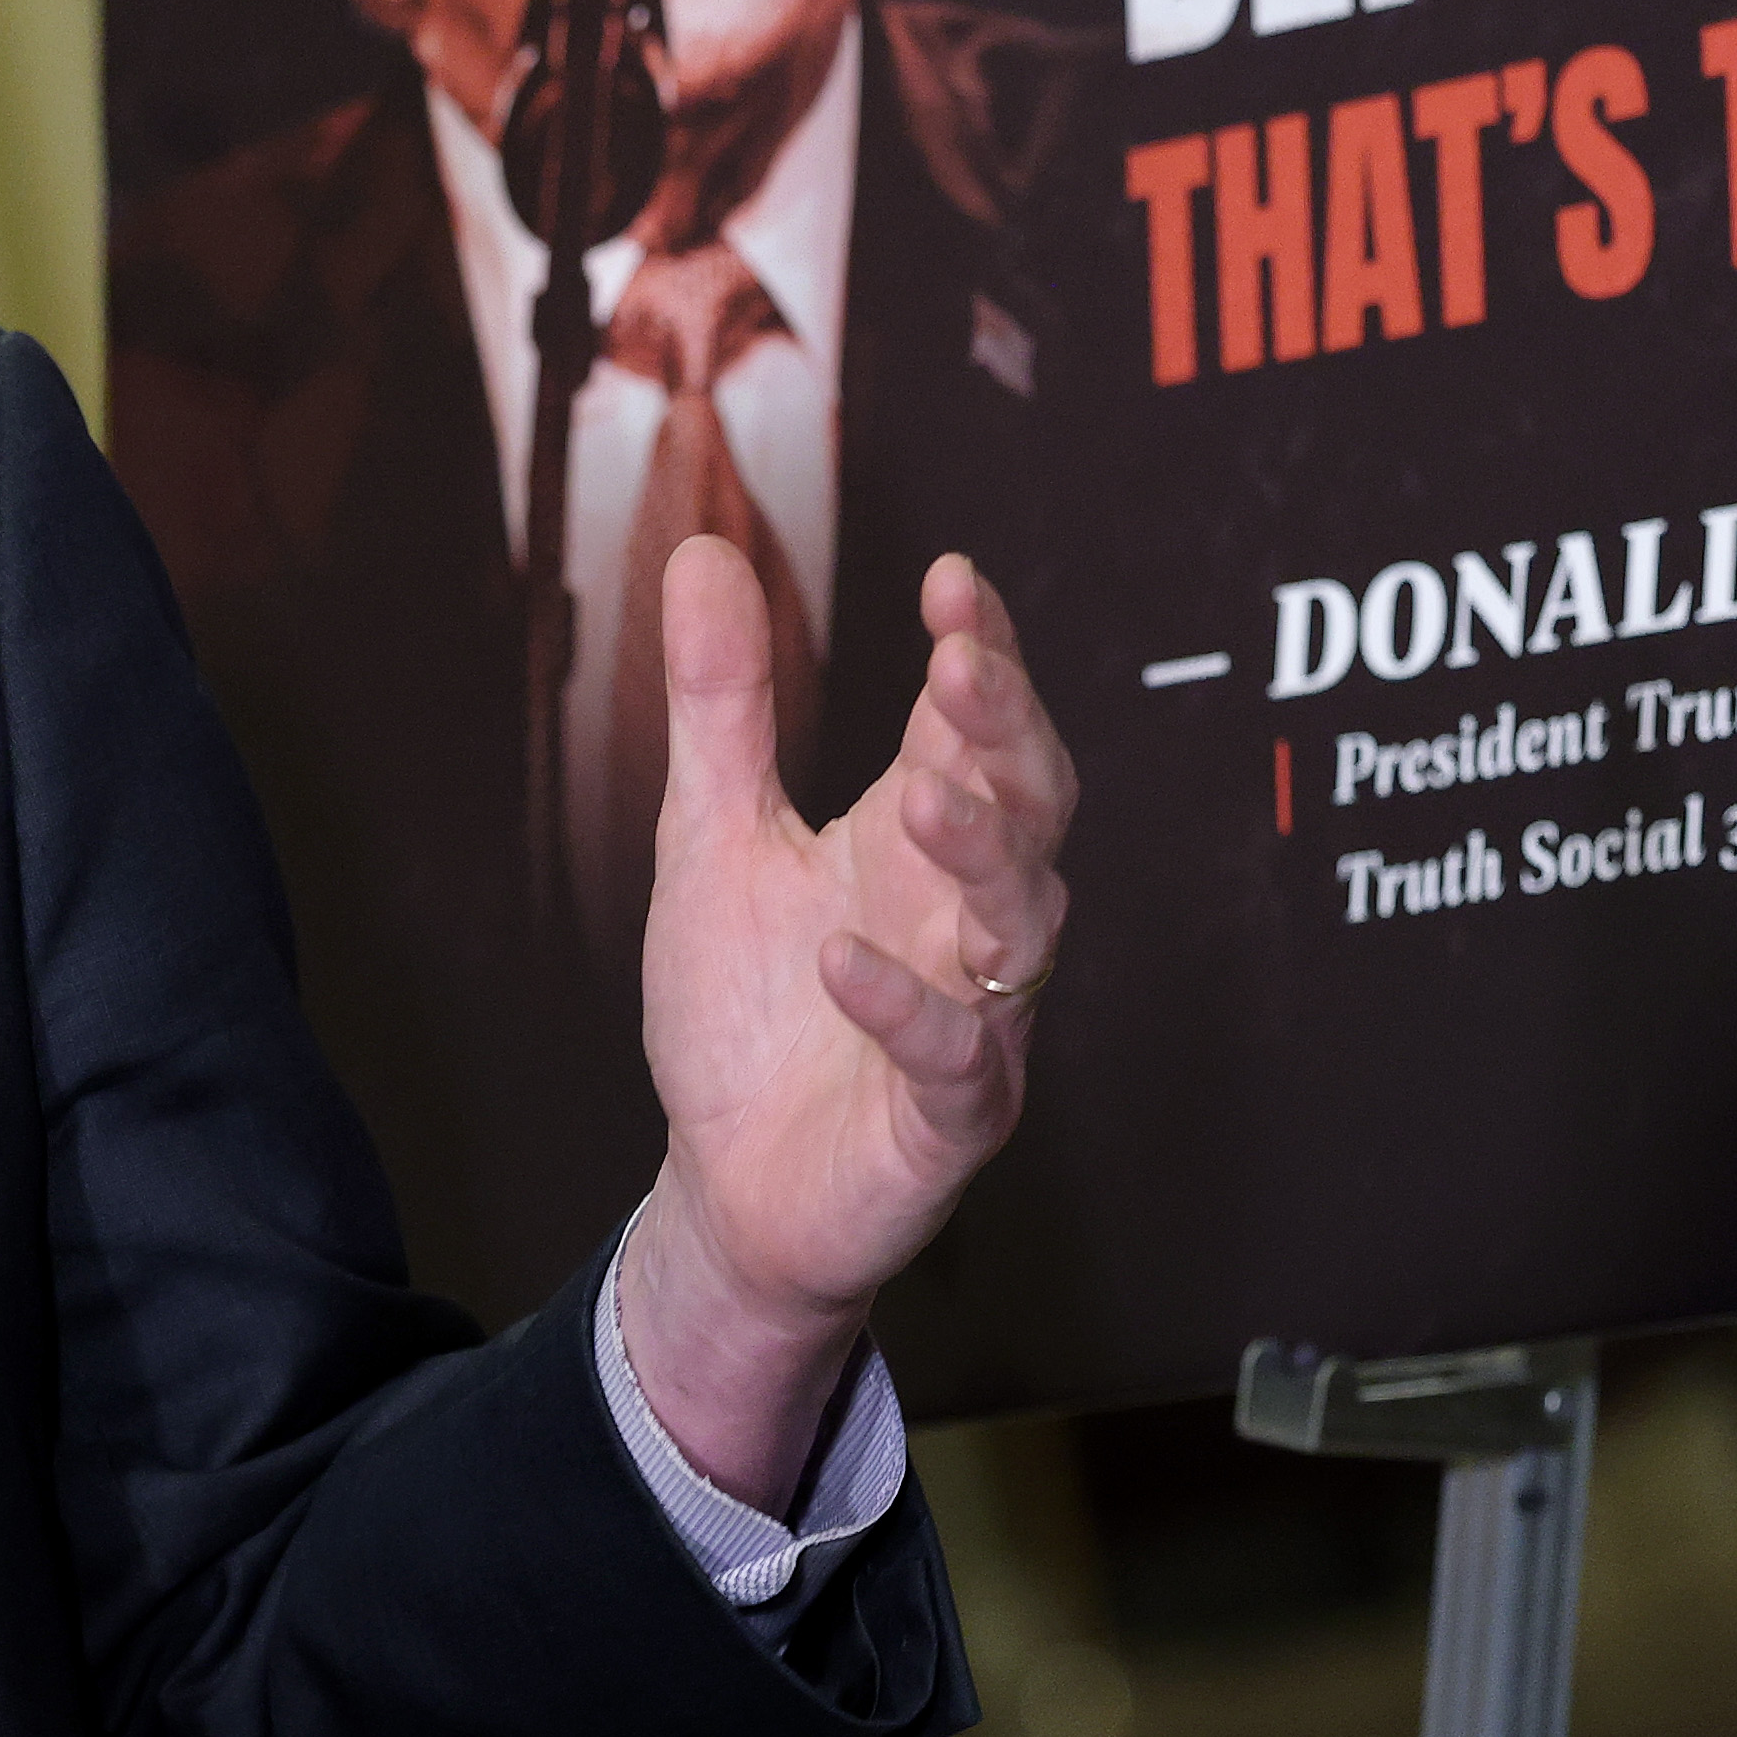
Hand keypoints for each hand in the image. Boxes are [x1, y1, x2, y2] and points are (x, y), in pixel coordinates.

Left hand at [614, 545, 1075, 1512]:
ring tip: (925, 801)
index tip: (953, 581)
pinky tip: (847, 963)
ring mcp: (976, 1014)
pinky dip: (908, 1009)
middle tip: (960, 667)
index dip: (981, 652)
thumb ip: (723, 704)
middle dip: (1006, 733)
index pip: (975, 725)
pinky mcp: (950, 1119)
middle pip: (1030, 805)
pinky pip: (958, 1059)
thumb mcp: (712, 836)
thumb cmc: (748, 1010)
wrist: (730, 1188)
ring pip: (1023, 923)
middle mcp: (965, 914)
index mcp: (919, 835)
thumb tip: (706, 548)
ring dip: (983, 856)